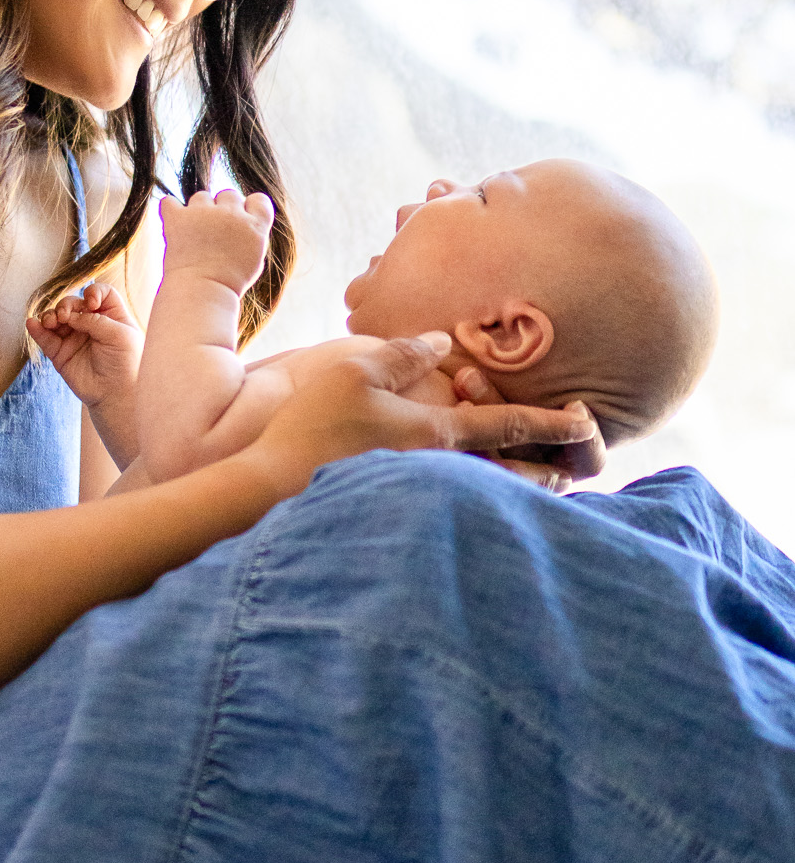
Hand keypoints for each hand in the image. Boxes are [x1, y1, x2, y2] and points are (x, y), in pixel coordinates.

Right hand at [28, 283, 143, 409]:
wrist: (116, 394)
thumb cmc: (125, 363)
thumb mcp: (119, 335)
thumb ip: (94, 320)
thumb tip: (69, 316)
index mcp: (111, 316)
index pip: (99, 294)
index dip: (93, 293)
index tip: (91, 304)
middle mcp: (91, 324)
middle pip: (73, 303)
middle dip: (66, 306)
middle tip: (65, 317)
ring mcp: (74, 337)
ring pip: (56, 317)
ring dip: (50, 315)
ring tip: (51, 322)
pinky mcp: (60, 353)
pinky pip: (45, 337)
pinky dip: (36, 329)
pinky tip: (32, 324)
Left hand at [159, 188, 274, 294]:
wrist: (202, 294)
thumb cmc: (229, 283)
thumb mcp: (253, 259)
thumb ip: (251, 234)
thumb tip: (243, 218)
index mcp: (255, 226)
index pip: (259, 200)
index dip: (248, 209)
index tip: (240, 223)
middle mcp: (232, 214)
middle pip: (229, 194)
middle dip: (222, 209)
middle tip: (214, 234)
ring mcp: (204, 214)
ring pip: (201, 197)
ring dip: (198, 211)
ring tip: (194, 236)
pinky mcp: (178, 218)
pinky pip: (170, 201)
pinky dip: (170, 210)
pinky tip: (175, 225)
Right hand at [244, 333, 598, 502]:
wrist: (274, 491)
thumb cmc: (313, 427)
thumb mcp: (355, 371)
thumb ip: (404, 353)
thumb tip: (443, 341)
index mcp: (439, 434)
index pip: (512, 425)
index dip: (555, 423)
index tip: (589, 423)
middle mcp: (445, 474)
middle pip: (518, 478)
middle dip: (554, 472)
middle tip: (578, 466)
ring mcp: (428, 502)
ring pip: (495, 501)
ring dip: (525, 493)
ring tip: (545, 486)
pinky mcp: (408, 521)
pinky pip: (465, 514)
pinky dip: (490, 507)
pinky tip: (487, 504)